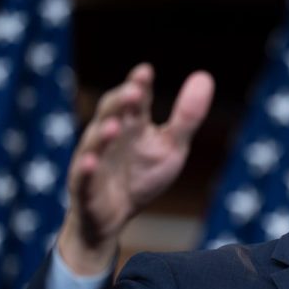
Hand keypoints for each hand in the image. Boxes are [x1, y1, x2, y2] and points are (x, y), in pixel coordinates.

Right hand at [57, 63, 213, 274]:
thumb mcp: (172, 146)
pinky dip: (86, 169)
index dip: (138, 85)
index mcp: (131, 123)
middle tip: (135, 91)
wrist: (115, 217)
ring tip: (114, 126)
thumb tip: (205, 76)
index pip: (134, 99)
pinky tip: (91, 161)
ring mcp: (93, 161)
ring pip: (93, 143)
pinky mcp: (85, 188)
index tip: (146, 71)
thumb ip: (187, 116)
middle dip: (120, 102)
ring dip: (102, 134)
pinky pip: (82, 177)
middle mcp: (108, 136)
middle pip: (110, 113)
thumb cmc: (142, 174)